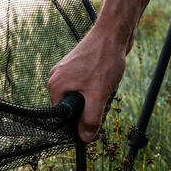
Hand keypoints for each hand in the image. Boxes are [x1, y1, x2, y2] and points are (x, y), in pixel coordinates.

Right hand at [47, 28, 126, 142]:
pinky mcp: (79, 67)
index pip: (62, 118)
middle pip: (71, 108)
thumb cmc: (104, 60)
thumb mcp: (98, 96)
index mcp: (56, 87)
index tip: (93, 123)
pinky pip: (86, 87)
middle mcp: (57, 79)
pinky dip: (97, 88)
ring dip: (95, 99)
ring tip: (106, 87)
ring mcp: (67, 72)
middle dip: (88, 109)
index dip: (77, 124)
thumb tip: (85, 138)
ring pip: (81, 97)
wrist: (114, 32)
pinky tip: (107, 80)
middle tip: (102, 101)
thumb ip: (90, 120)